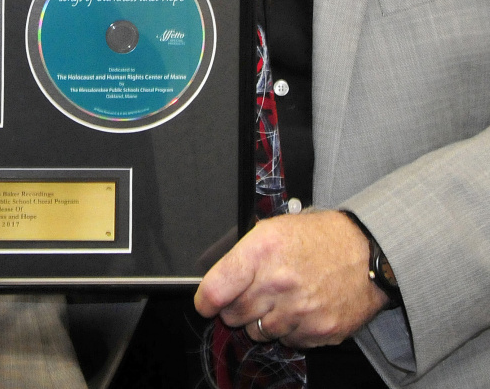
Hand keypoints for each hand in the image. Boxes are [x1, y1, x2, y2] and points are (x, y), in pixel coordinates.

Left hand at [194, 210, 387, 346]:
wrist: (366, 253)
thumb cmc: (318, 238)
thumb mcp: (273, 229)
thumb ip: (243, 255)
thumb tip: (218, 282)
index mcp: (262, 251)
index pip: (218, 288)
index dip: (205, 300)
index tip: (205, 304)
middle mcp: (279, 282)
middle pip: (234, 314)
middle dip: (235, 308)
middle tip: (249, 295)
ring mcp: (300, 310)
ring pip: (259, 331)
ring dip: (262, 320)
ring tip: (279, 300)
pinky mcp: (320, 331)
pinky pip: (288, 342)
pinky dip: (289, 330)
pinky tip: (299, 310)